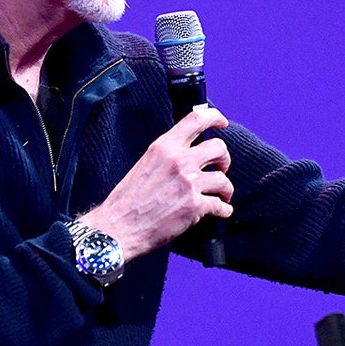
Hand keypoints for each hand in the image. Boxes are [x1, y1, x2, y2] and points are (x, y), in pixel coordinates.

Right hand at [75, 107, 233, 260]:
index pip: (196, 120)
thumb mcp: (145, 164)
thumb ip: (168, 156)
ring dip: (226, 188)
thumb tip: (188, 154)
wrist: (119, 227)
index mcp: (164, 147)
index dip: (215, 118)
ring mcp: (188, 183)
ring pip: (223, 179)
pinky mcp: (194, 206)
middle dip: (224, 159)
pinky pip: (220, 205)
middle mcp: (179, 161)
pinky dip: (223, 209)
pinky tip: (221, 211)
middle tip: (221, 168)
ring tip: (222, 195)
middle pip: (218, 148)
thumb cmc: (128, 199)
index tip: (222, 123)